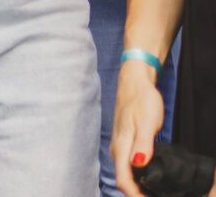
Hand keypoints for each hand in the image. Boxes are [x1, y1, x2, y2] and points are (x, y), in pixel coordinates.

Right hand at [112, 62, 164, 196]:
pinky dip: (136, 174)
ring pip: (124, 171)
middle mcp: (117, 147)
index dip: (134, 194)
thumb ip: (142, 145)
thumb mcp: (146, 122)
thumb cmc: (141, 99)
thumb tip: (138, 165)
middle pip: (122, 178)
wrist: (134, 81)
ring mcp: (119, 144)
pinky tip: (146, 174)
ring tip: (150, 191)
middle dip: (135, 192)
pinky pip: (127, 163)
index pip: (123, 178)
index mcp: (121, 145)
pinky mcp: (124, 140)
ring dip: (135, 184)